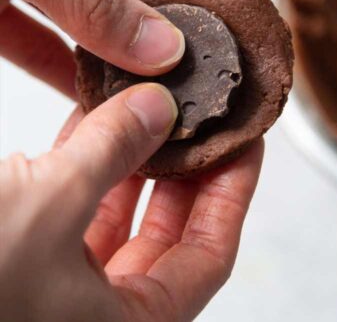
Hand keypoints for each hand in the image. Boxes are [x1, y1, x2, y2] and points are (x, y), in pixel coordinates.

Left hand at [0, 0, 217, 95]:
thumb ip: (86, 0)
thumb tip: (160, 44)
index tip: (223, 13)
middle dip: (154, 18)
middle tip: (190, 64)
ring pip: (81, 9)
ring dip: (111, 49)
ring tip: (149, 88)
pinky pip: (34, 37)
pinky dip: (59, 66)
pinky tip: (90, 94)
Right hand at [0, 81, 261, 321]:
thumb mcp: (52, 203)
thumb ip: (115, 151)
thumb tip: (159, 108)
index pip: (208, 257)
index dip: (233, 193)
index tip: (245, 141)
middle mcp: (94, 320)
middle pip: (165, 240)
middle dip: (182, 170)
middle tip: (199, 113)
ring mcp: (52, 300)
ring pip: (112, 225)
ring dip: (130, 163)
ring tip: (147, 104)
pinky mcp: (17, 271)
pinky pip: (66, 218)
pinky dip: (81, 170)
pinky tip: (86, 122)